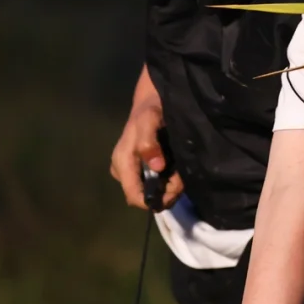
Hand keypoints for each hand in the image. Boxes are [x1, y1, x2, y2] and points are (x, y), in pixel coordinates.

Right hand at [110, 79, 182, 210]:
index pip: (133, 196)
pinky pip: (158, 183)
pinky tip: (176, 169)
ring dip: (170, 186)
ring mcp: (134, 172)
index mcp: (122, 163)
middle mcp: (125, 172)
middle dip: (165, 192)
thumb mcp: (148, 121)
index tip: (172, 193)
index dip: (152, 200)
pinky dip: (170, 180)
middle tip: (181, 179)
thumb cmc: (148, 111)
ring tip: (180, 172)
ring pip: (154, 192)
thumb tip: (157, 167)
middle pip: (146, 197)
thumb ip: (149, 142)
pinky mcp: (143, 170)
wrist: (151, 103)